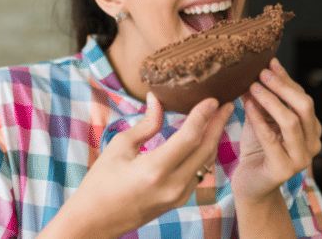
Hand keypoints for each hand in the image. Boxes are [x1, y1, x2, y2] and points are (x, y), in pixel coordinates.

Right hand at [40, 92, 234, 238]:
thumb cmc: (100, 183)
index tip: (212, 99)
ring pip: (205, 162)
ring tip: (219, 118)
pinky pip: (199, 173)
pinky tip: (204, 140)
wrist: (94, 222)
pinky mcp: (178, 201)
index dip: (203, 115)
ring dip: (214, 139)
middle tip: (227, 105)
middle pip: (205, 149)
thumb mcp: (119, 147)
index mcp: (155, 169)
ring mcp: (178, 196)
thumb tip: (157, 100)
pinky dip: (204, 154)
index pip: (189, 137)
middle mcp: (172, 185)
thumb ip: (146, 125)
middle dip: (218, 124)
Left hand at [231, 58, 321, 201]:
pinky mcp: (284, 170)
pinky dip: (259, 119)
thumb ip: (268, 97)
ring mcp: (301, 158)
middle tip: (262, 73)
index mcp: (312, 129)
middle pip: (304, 107)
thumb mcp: (264, 117)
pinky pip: (271, 138)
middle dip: (283, 86)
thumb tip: (266, 66)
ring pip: (291, 122)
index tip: (269, 62)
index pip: (302, 97)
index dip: (286, 79)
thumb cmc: (257, 148)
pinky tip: (247, 105)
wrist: (251, 183)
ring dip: (271, 100)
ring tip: (253, 86)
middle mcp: (313, 143)